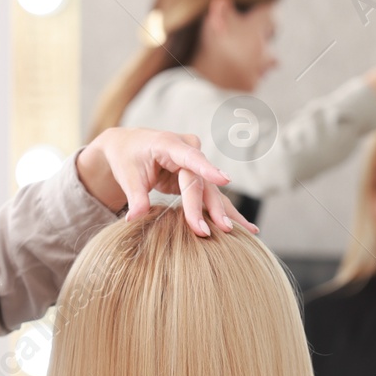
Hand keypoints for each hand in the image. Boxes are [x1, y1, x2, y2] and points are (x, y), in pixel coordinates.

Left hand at [76, 129, 258, 237]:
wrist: (129, 147)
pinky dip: (225, 213)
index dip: (207, 170)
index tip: (224, 181)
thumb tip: (135, 218)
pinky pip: (212, 197)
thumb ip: (135, 197)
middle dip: (210, 207)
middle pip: (201, 182)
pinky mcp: (198, 178)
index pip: (190, 158)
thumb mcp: (128, 175)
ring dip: (225, 213)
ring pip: (212, 191)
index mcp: (169, 144)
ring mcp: (196, 164)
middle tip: (222, 228)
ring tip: (248, 232)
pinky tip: (247, 229)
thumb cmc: (127, 158)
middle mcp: (188, 150)